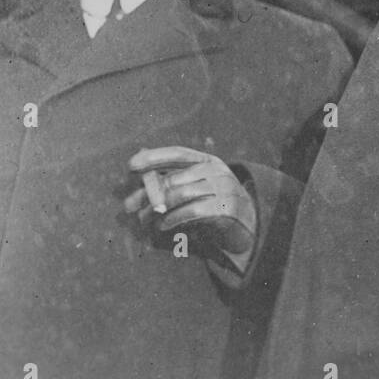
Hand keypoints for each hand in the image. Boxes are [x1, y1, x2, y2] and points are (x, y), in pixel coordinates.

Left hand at [124, 146, 255, 257]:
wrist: (248, 223)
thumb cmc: (214, 202)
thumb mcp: (197, 185)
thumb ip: (173, 177)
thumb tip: (139, 170)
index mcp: (208, 161)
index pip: (178, 153)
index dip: (154, 157)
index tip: (131, 165)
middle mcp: (217, 171)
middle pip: (174, 178)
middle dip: (147, 193)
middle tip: (130, 206)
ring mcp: (224, 188)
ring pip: (181, 194)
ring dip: (157, 209)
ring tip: (145, 219)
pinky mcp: (227, 208)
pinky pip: (193, 210)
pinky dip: (174, 218)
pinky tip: (163, 225)